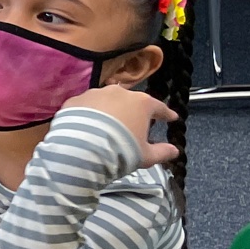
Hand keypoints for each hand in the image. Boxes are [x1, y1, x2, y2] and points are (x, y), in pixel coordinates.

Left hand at [61, 85, 178, 167]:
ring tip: (108, 124)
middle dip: (134, 110)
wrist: (81, 149)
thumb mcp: (146, 156)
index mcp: (141, 103)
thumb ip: (162, 152)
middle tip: (136, 121)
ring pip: (106, 100)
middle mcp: (118, 93)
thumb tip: (175, 151)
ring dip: (109, 110)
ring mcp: (94, 94)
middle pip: (130, 100)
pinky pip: (86, 106)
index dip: (166, 114)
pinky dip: (88, 114)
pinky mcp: (74, 100)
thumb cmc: (121, 151)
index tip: (171, 117)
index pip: (158, 107)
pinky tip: (87, 125)